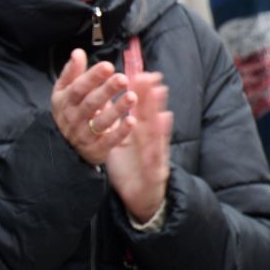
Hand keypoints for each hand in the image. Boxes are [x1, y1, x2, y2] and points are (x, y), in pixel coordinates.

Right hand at [52, 49, 137, 165]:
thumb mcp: (66, 92)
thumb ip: (72, 73)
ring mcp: (83, 135)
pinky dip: (120, 131)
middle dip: (106, 91)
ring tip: (132, 97)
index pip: (78, 87)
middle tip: (123, 78)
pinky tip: (132, 120)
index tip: (108, 66)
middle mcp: (72, 118)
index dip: (92, 77)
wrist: (66, 145)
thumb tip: (78, 52)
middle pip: (90, 103)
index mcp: (65, 101)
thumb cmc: (70, 111)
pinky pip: (108, 140)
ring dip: (116, 109)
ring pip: (100, 121)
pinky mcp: (95, 149)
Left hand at [106, 71, 172, 224]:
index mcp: (138, 134)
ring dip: (158, 110)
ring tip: (158, 92)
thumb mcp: (121, 142)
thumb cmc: (130, 167)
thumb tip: (106, 103)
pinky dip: (159, 138)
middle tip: (150, 74)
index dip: (139, 92)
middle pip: (149, 115)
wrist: (139, 198)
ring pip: (156, 129)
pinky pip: (156, 153)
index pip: (138, 110)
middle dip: (150, 94)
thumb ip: (118, 124)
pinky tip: (163, 123)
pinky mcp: (155, 169)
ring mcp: (154, 153)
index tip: (138, 72)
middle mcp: (148, 140)